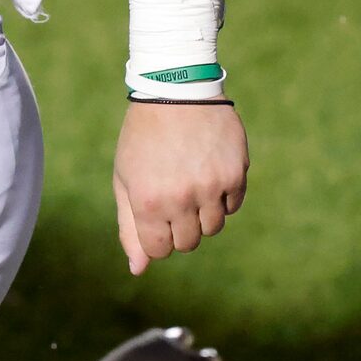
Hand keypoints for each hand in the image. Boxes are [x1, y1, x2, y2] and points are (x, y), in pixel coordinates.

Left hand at [111, 100, 247, 274]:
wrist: (175, 91)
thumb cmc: (143, 139)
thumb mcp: (125, 180)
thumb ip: (130, 227)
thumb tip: (138, 270)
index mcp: (148, 202)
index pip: (159, 250)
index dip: (156, 238)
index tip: (154, 218)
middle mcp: (181, 199)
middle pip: (188, 243)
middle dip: (179, 228)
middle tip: (172, 198)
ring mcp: (211, 187)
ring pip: (213, 228)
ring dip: (202, 214)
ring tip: (189, 183)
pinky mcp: (235, 174)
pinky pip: (233, 206)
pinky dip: (222, 197)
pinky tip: (208, 173)